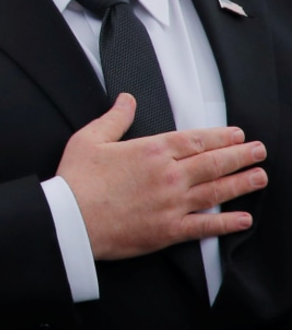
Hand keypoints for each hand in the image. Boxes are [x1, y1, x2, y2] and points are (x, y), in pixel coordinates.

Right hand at [56, 93, 266, 260]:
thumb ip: (114, 118)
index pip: (196, 140)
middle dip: (241, 156)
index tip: (238, 135)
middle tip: (259, 151)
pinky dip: (227, 223)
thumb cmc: (76, 180)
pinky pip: (205, 225)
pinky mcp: (169, 230)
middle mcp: (168, 176)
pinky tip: (243, 219)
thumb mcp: (89, 139)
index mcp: (151, 151)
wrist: (69, 219)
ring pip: (217, 191)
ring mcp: (172, 204)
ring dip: (242, 183)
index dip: (221, 137)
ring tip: (260, 177)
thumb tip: (127, 99)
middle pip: (214, 163)